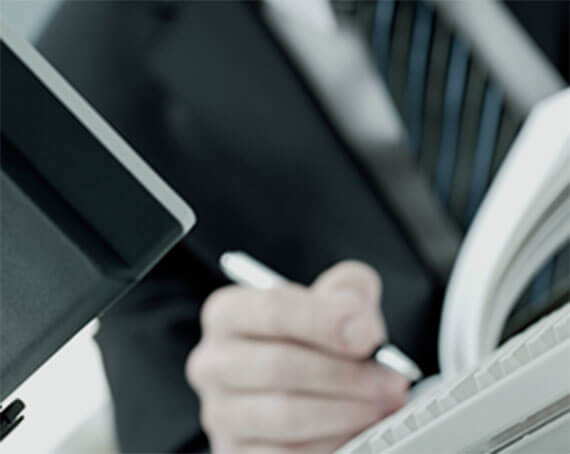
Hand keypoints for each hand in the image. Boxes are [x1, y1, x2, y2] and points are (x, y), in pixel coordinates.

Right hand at [186, 261, 408, 452]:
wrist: (302, 374)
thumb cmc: (315, 333)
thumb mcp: (333, 296)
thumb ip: (349, 293)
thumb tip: (360, 331)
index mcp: (228, 313)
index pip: (273, 310)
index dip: (325, 322)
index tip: (368, 336)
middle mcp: (213, 362)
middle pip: (279, 366)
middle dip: (346, 374)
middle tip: (392, 379)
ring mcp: (220, 413)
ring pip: (286, 415)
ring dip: (347, 411)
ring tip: (385, 404)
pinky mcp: (236, 453)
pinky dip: (333, 443)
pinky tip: (360, 429)